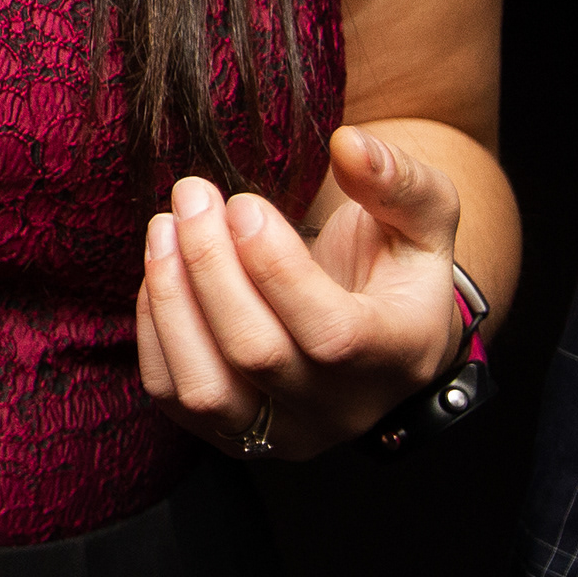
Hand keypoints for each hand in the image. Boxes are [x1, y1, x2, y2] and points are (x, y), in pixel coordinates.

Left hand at [136, 126, 467, 461]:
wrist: (379, 332)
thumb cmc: (397, 267)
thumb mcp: (424, 220)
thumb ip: (398, 180)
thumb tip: (350, 145)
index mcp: (397, 357)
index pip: (331, 334)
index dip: (273, 264)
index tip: (242, 202)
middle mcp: (341, 410)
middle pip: (256, 354)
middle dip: (209, 263)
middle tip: (192, 194)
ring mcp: (282, 431)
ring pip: (205, 389)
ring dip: (170, 298)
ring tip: (164, 226)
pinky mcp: (231, 432)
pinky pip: (171, 395)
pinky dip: (153, 329)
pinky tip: (162, 271)